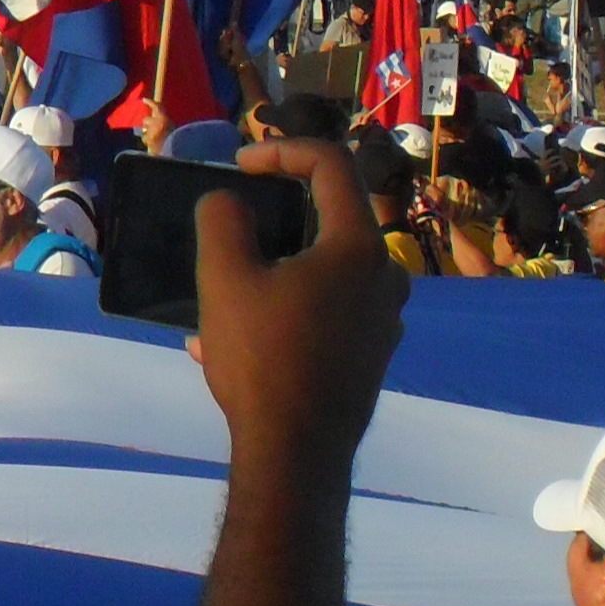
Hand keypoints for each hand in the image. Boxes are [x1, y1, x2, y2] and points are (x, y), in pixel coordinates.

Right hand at [183, 140, 404, 476]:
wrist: (297, 455)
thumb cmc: (263, 358)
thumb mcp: (224, 278)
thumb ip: (223, 220)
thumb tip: (229, 202)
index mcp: (358, 245)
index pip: (330, 164)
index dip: (282, 150)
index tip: (242, 165)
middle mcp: (385, 276)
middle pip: (330, 220)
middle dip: (274, 220)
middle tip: (231, 233)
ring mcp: (385, 320)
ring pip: (323, 273)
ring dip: (273, 274)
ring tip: (219, 301)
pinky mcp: (373, 356)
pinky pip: (327, 314)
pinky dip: (285, 312)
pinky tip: (232, 344)